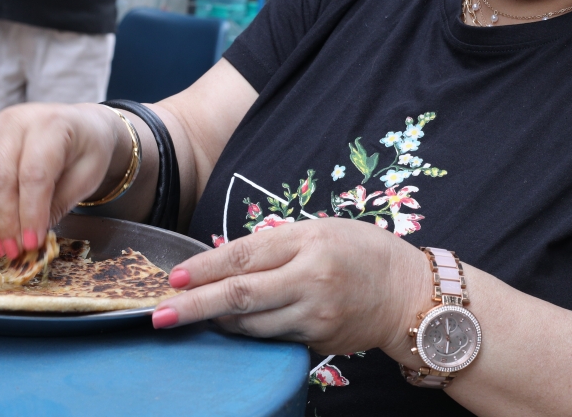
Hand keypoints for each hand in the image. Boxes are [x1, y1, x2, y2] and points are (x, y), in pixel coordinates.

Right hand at [0, 102, 121, 258]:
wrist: (79, 124)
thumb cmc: (86, 149)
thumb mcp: (87, 176)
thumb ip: (59, 203)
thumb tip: (31, 238)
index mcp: (51, 124)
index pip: (34, 173)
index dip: (31, 213)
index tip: (33, 243)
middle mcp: (16, 121)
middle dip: (5, 220)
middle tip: (15, 250)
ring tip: (1, 246)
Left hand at [152, 218, 430, 358]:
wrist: (412, 294)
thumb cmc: (366, 253)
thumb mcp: (323, 231)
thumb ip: (277, 243)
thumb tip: (227, 258)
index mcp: (309, 242)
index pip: (244, 255)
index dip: (205, 268)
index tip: (174, 277)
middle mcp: (311, 279)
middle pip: (240, 295)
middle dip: (194, 305)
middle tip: (160, 314)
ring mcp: (315, 314)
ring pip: (251, 324)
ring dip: (218, 322)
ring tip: (193, 317)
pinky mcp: (319, 340)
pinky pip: (273, 337)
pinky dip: (249, 332)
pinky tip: (234, 326)